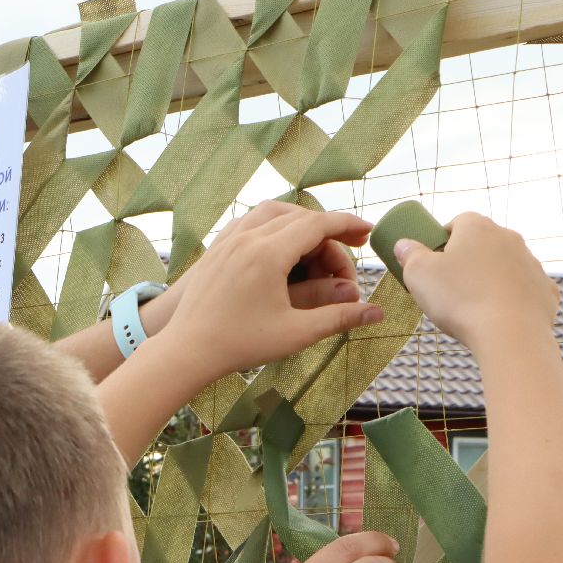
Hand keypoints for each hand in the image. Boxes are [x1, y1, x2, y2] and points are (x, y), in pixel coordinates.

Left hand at [144, 201, 364, 335]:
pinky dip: (274, 224)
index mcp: (268, 253)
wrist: (186, 349)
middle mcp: (247, 238)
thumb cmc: (239, 344)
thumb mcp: (296, 333)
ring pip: (273, 212)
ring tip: (320, 243)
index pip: (318, 224)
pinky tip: (283, 242)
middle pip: (300, 217)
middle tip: (351, 247)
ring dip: (301, 222)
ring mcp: (228, 240)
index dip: (348, 225)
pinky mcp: (216, 248)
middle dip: (329, 229)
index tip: (369, 232)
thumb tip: (377, 313)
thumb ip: (338, 318)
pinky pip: (250, 221)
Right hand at [394, 213, 558, 352]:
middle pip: (482, 244)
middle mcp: (509, 238)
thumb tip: (404, 244)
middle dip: (466, 261)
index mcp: (477, 228)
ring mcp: (532, 263)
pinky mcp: (546, 290)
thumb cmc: (460, 299)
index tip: (432, 263)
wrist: (510, 334)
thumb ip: (410, 255)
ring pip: (504, 267)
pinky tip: (498, 317)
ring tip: (472, 307)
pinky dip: (511, 300)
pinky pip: (524, 290)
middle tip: (448, 287)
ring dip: (489, 280)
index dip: (442, 241)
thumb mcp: (418, 274)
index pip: (457, 222)